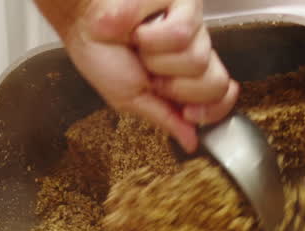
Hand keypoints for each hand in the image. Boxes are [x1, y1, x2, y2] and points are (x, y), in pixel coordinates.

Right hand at [54, 0, 237, 151]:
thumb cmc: (101, 55)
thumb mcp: (131, 100)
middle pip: (216, 83)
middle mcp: (193, 51)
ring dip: (158, 60)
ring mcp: (193, 26)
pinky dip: (154, 38)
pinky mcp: (186, 3)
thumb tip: (191, 143)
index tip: (189, 113)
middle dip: (178, 87)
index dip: (213, 110)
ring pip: (198, 59)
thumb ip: (165, 119)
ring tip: (138, 47)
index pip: (221, 95)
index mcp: (183, 76)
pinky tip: (140, 30)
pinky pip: (184, 32)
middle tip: (152, 75)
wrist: (83, 24)